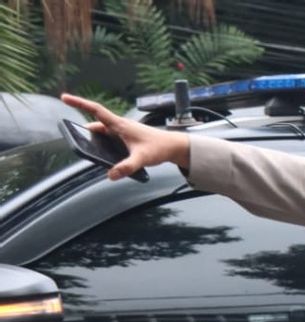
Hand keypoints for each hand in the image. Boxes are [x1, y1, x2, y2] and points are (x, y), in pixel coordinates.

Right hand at [59, 93, 189, 178]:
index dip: (79, 103)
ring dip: (93, 139)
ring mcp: (122, 132)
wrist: (173, 146)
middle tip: (71, 135)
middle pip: (95, 124)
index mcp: (120, 125)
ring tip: (88, 150)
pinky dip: (102, 144)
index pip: (96, 110)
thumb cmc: (159, 148)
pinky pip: (108, 139)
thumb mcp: (142, 158)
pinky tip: (102, 155)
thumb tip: (110, 175)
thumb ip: (127, 167)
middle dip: (82, 129)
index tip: (64, 97)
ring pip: (101, 133)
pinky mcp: (125, 138)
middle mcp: (119, 126)